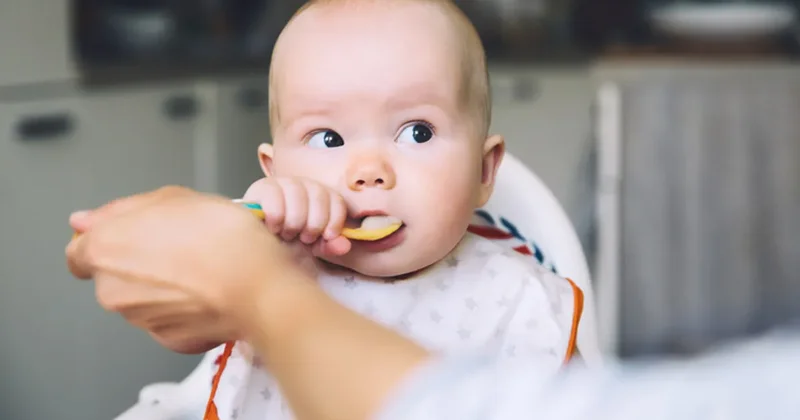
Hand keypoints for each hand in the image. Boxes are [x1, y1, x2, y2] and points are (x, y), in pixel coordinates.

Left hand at [66, 186, 314, 353]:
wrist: (258, 285)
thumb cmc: (221, 237)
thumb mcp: (174, 198)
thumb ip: (122, 209)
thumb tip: (83, 221)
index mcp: (104, 249)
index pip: (78, 252)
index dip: (106, 241)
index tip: (134, 236)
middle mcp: (112, 289)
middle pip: (114, 276)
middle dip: (139, 263)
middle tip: (180, 246)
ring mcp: (140, 319)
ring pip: (142, 299)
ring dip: (164, 286)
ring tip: (202, 267)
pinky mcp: (170, 339)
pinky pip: (170, 320)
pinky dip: (184, 309)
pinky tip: (209, 291)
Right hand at [243, 177, 350, 257]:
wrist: (258, 241)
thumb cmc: (288, 240)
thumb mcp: (311, 246)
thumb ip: (329, 245)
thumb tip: (344, 245)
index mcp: (321, 195)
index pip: (336, 199)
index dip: (335, 220)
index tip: (327, 237)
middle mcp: (304, 184)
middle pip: (319, 195)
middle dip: (313, 224)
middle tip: (303, 238)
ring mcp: (283, 182)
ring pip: (297, 194)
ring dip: (294, 221)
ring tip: (287, 234)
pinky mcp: (262, 187)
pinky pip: (274, 197)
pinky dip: (276, 217)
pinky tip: (273, 228)